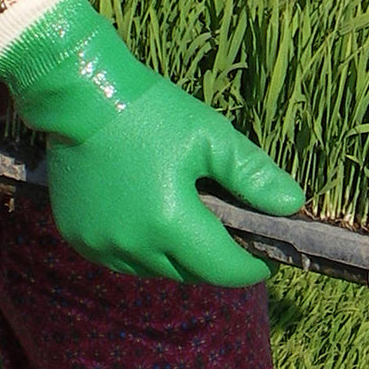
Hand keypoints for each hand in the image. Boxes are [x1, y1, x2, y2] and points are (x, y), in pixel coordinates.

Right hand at [0, 0, 302, 285]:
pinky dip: (145, 250)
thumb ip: (254, 176)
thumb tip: (292, 204)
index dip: (250, 267)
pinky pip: (122, 260)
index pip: (222, 269)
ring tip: (195, 226)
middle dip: (216, 261)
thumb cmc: (153, 112)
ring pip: (155, 271)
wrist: (82, 94)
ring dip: (179, 258)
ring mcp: (99, 244)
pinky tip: (155, 222)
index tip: (268, 257)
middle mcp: (131, 245)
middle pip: (190, 274)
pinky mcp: (77, 236)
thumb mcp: (212, 137)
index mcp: (169, 222)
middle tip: (234, 237)